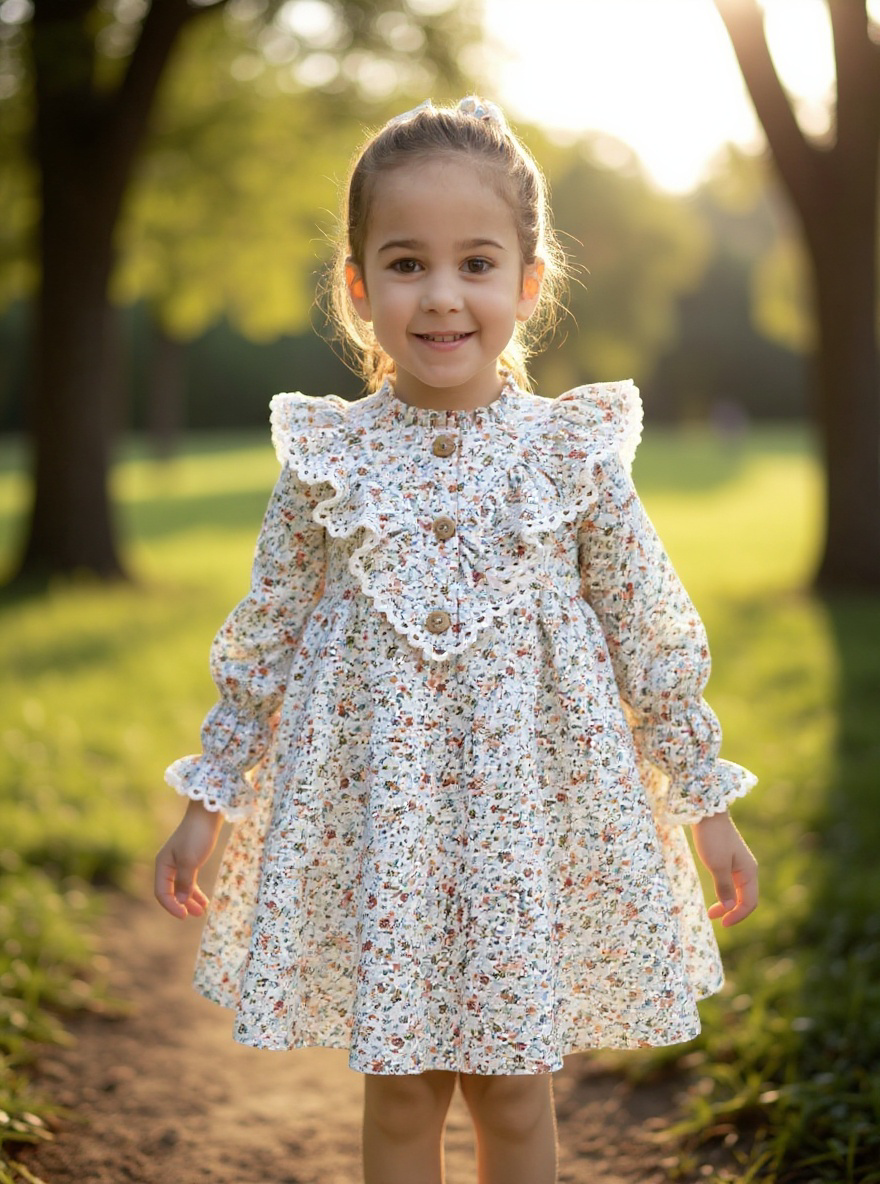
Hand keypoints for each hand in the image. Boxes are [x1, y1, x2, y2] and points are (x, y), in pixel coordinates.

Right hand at [154, 799, 223, 919]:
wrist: (208, 814)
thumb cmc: (197, 835)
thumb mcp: (190, 861)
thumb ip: (184, 882)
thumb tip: (180, 902)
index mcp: (162, 864)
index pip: (161, 892)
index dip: (171, 906)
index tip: (185, 915)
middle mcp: (167, 865)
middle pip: (171, 891)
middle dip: (183, 904)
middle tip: (197, 915)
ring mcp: (178, 862)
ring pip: (181, 887)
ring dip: (191, 899)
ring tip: (203, 910)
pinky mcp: (190, 859)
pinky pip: (189, 880)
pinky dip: (195, 890)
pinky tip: (204, 899)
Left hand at [691, 810, 757, 926]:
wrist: (707, 813)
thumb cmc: (712, 838)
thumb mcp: (717, 865)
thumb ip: (724, 887)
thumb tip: (728, 908)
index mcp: (749, 872)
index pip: (749, 902)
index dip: (737, 916)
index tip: (722, 923)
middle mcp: (747, 870)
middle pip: (744, 899)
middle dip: (731, 911)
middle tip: (712, 918)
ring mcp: (738, 864)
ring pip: (737, 891)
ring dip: (726, 903)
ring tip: (710, 911)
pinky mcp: (728, 860)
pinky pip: (730, 882)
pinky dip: (724, 892)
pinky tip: (715, 895)